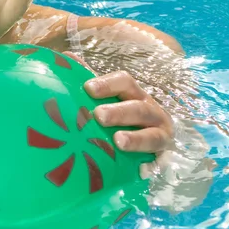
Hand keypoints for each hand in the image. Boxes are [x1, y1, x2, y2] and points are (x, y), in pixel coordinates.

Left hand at [64, 53, 173, 178]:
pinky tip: (140, 170)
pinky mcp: (162, 157)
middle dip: (119, 112)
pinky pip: (160, 163)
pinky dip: (152, 166)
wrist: (142, 143)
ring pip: (152, 135)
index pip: (124, 82)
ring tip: (118, 141)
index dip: (107, 84)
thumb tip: (66, 58)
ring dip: (137, 138)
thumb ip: (88, 80)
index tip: (87, 89)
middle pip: (138, 108)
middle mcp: (150, 111)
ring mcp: (159, 134)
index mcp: (133, 94)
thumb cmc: (116, 114)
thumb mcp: (105, 97)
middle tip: (98, 115)